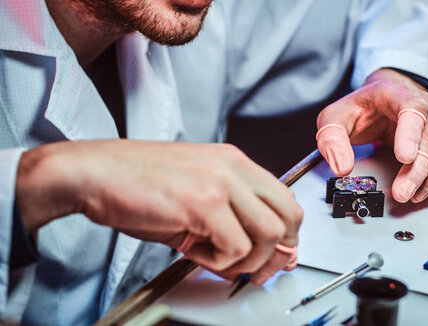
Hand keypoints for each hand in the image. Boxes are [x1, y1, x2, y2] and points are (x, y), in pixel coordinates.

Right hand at [16, 140, 302, 276]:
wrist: (95, 173)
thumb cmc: (136, 182)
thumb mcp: (194, 195)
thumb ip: (227, 220)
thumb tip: (249, 255)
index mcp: (234, 161)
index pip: (285, 198)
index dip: (287, 234)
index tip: (277, 255)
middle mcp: (234, 168)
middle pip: (289, 215)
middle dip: (279, 251)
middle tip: (258, 269)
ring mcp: (222, 184)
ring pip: (269, 234)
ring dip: (246, 259)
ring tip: (215, 258)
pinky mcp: (204, 204)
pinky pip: (236, 247)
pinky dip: (219, 262)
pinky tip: (196, 252)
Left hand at [316, 68, 427, 202]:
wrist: (382, 97)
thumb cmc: (361, 108)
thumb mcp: (334, 118)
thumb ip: (332, 140)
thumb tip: (342, 168)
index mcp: (397, 95)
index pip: (412, 110)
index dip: (410, 135)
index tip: (403, 158)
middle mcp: (427, 106)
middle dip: (418, 171)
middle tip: (402, 193)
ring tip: (413, 194)